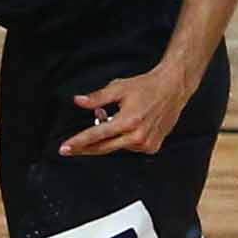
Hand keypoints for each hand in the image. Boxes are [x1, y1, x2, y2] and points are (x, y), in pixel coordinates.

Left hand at [63, 62, 193, 155]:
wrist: (172, 90)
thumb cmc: (145, 87)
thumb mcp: (118, 88)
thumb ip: (96, 97)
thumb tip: (78, 101)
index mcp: (128, 122)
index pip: (96, 135)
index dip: (78, 142)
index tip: (64, 149)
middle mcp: (138, 137)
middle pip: (103, 148)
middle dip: (84, 148)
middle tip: (67, 150)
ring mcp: (146, 144)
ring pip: (116, 147)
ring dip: (105, 137)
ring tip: (105, 117)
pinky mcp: (152, 147)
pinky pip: (128, 147)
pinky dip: (120, 139)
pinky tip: (121, 124)